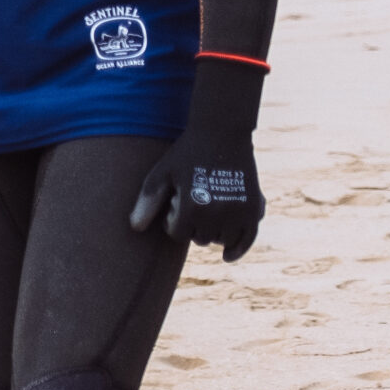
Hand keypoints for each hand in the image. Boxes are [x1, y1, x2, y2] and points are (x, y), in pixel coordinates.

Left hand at [129, 60, 266, 260]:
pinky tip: (227, 256)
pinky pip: (248, 238)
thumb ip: (148, 202)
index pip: (177, 234)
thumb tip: (135, 228)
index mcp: (192, 207)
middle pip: (199, 238)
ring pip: (221, 240)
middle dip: (192, 225)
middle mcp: (217, 214)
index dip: (172, 221)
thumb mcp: (161, 174)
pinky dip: (238, 248)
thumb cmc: (185, 154)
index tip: (175, 203)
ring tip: (207, 207)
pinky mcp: (255, 208)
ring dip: (212, 231)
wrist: (221, 133)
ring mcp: (239, 212)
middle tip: (192, 201)